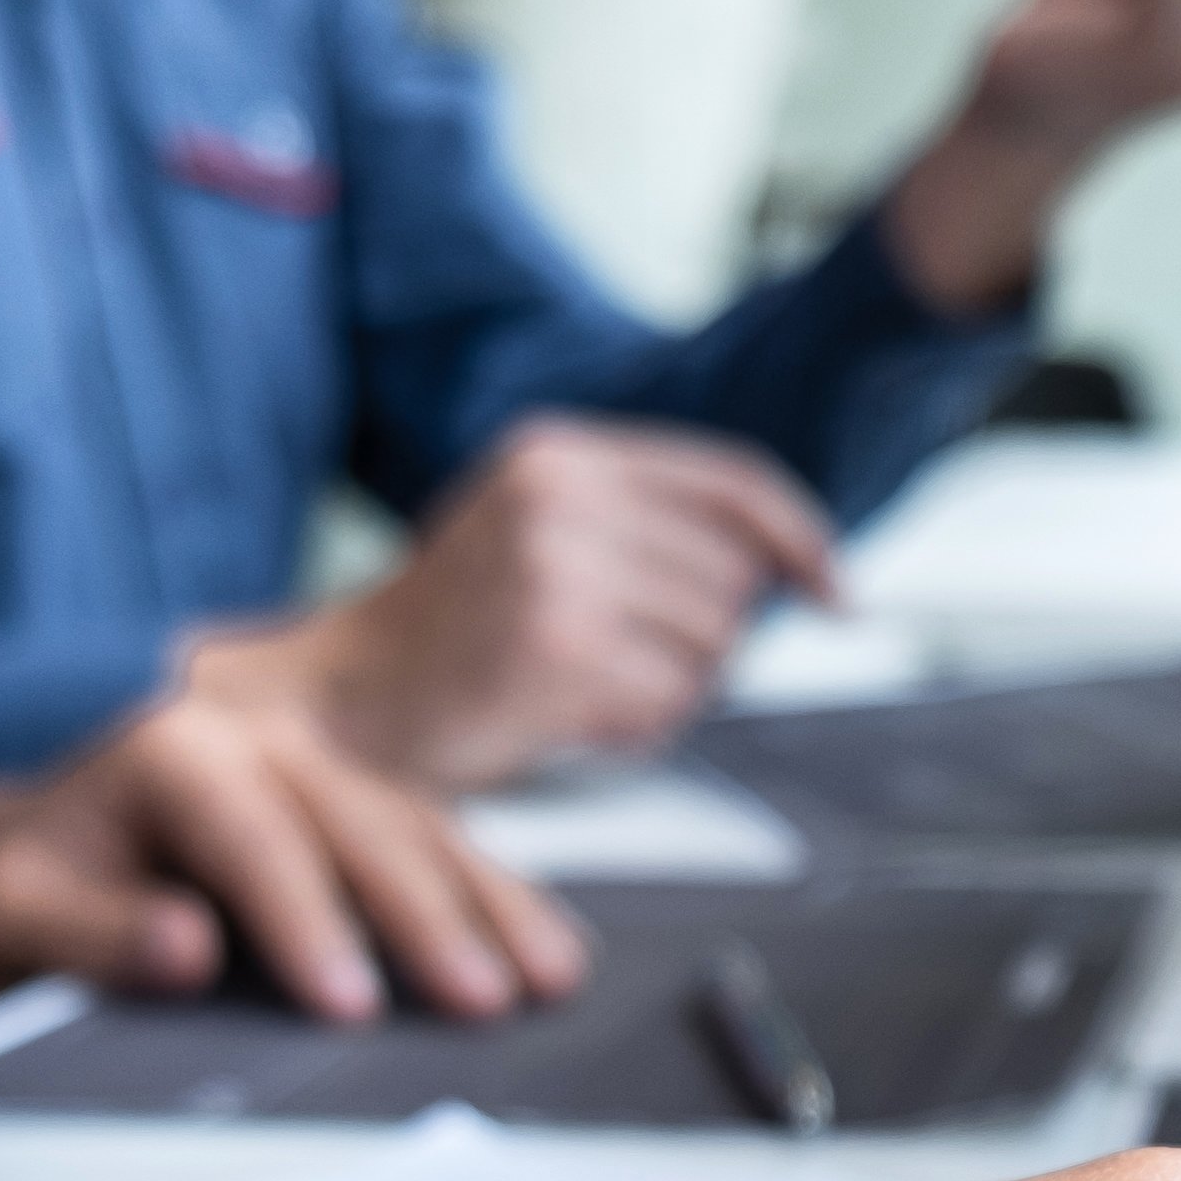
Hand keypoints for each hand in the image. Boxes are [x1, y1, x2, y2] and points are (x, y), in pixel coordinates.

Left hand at [0, 693, 586, 1026]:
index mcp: (165, 752)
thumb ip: (86, 931)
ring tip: (547, 981)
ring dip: (490, 906)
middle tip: (476, 1002)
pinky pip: (442, 843)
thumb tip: (185, 948)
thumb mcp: (9, 912)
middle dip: (426, 916)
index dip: (306, 919)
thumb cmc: (19, 892)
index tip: (348, 1004)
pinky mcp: (358, 809)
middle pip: (359, 822)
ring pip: (420, 825)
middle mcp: (255, 740)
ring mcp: (318, 768)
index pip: (250, 833)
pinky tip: (551, 951)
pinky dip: (497, 901)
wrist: (28, 855)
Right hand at [186, 416, 840, 796]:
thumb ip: (640, 525)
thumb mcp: (536, 531)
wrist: (347, 700)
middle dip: (700, 636)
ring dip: (668, 686)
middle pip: (732, 579)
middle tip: (618, 657)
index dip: (799, 538)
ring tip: (585, 684)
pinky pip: (670, 701)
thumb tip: (784, 565)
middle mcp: (558, 497)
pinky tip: (572, 714)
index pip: (729, 482)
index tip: (833, 588)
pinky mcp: (559, 650)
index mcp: (557, 455)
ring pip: (712, 645)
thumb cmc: (453, 632)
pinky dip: (637, 725)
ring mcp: (557, 570)